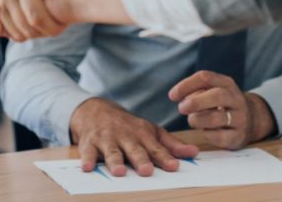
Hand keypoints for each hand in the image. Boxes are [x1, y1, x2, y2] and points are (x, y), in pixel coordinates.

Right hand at [69, 98, 198, 176]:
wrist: (96, 110)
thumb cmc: (128, 127)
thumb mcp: (150, 131)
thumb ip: (170, 144)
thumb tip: (194, 153)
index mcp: (142, 134)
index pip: (155, 148)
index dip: (165, 157)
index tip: (174, 166)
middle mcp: (125, 136)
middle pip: (134, 149)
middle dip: (141, 159)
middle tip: (147, 170)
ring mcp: (107, 139)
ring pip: (112, 151)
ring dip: (115, 161)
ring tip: (119, 172)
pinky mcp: (89, 143)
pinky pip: (87, 152)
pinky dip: (86, 160)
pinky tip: (88, 168)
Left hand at [168, 71, 275, 148]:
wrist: (252, 119)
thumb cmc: (223, 104)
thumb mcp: (214, 91)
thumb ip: (197, 91)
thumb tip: (176, 95)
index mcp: (227, 83)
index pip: (205, 77)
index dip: (186, 85)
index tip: (172, 95)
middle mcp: (235, 98)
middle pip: (216, 95)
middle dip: (196, 102)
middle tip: (181, 108)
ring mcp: (239, 118)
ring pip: (217, 117)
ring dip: (199, 120)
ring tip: (191, 120)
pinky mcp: (238, 136)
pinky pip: (220, 136)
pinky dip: (208, 134)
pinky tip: (204, 131)